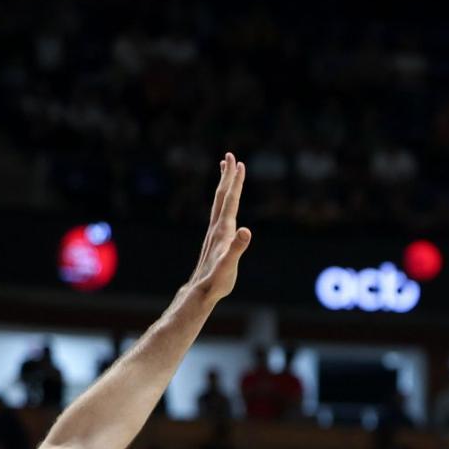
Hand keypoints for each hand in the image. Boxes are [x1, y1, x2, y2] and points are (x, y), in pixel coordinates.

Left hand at [189, 152, 252, 303]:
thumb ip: (237, 248)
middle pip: (222, 196)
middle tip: (230, 156)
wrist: (201, 291)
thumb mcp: (229, 265)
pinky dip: (223, 201)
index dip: (235, 183)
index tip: (239, 164)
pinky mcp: (215, 239)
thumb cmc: (217, 280)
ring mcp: (214, 233)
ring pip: (219, 203)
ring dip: (223, 185)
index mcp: (223, 230)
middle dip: (227, 176)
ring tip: (225, 170)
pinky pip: (219, 213)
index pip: (230, 201)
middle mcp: (217, 228)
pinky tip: (224, 203)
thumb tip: (246, 231)